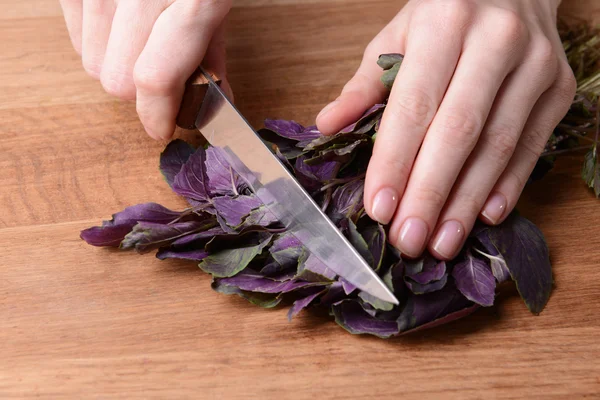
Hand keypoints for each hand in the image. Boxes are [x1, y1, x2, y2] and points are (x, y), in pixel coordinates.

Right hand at [59, 0, 232, 139]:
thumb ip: (212, 56)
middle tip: (163, 78)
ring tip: (143, 42)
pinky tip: (121, 24)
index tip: (162, 127)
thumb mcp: (220, 4)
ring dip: (118, 65)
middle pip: (116, 80)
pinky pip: (73, 32)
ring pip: (91, 61)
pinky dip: (96, 40)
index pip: (154, 79)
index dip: (157, 115)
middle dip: (141, 92)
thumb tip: (211, 107)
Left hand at [316, 0, 575, 259]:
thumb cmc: (445, 15)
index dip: (395, 162)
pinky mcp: (559, 88)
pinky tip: (484, 217)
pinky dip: (507, 186)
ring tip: (441, 242)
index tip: (378, 208)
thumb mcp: (397, 36)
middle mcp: (496, 40)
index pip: (414, 106)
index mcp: (444, 23)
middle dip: (429, 193)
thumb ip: (364, 85)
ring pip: (498, 146)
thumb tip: (327, 125)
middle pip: (458, 132)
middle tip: (408, 239)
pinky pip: (533, 145)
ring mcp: (535, 65)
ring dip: (466, 202)